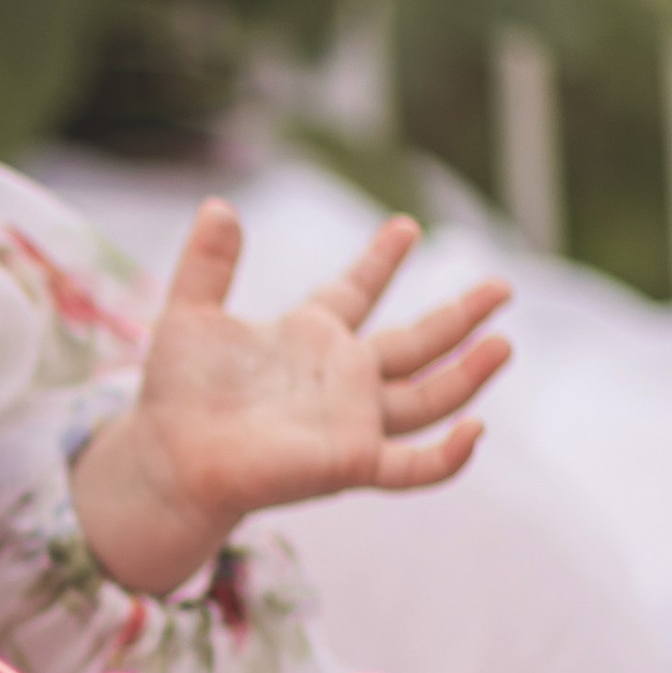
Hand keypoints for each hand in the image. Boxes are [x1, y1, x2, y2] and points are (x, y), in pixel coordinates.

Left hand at [68, 205, 510, 595]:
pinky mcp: (351, 462)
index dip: (382, 260)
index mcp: (310, 336)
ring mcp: (352, 421)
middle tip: (501, 285)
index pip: (357, 291)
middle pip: (417, 343)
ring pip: (429, 399)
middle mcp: (341, 377)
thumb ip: (207, 262)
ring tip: (504, 343)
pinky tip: (476, 431)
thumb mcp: (190, 314)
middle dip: (459, 315)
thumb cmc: (176, 394)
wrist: (167, 458)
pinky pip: (413, 466)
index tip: (407, 227)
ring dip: (469, 374)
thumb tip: (219, 206)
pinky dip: (447, 456)